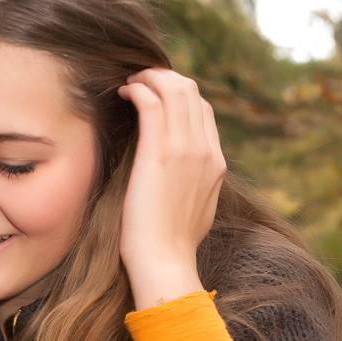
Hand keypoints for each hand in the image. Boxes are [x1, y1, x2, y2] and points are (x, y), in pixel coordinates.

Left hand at [116, 67, 226, 304]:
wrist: (165, 262)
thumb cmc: (172, 246)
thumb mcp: (197, 211)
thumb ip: (197, 186)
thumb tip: (186, 179)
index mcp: (216, 163)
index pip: (203, 111)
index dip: (179, 96)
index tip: (156, 98)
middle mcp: (205, 150)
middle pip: (191, 92)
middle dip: (164, 78)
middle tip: (140, 81)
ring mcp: (185, 149)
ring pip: (174, 89)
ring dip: (149, 78)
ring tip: (130, 83)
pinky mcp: (159, 153)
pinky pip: (152, 102)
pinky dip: (138, 90)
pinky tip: (125, 93)